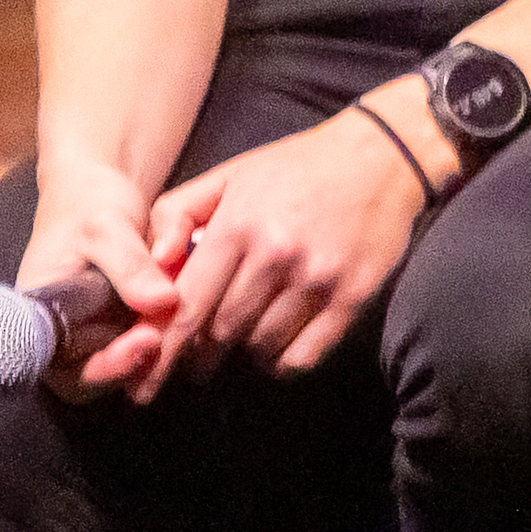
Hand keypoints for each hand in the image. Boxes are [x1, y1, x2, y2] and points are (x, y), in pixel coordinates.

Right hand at [17, 162, 187, 400]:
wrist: (98, 191)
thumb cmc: (89, 204)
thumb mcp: (108, 226)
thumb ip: (130, 265)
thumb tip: (164, 301)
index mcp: (38, 314)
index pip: (61, 367)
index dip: (102, 368)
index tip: (144, 342)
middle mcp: (58, 332)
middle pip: (91, 377)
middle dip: (132, 365)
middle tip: (167, 337)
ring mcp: (89, 331)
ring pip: (119, 366)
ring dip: (151, 355)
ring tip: (181, 325)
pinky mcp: (117, 325)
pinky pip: (138, 345)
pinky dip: (162, 336)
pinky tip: (189, 313)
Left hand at [141, 99, 436, 383]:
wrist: (383, 155)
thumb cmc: (298, 167)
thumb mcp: (229, 175)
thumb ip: (177, 212)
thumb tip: (154, 264)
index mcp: (238, 225)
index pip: (186, 306)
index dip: (164, 348)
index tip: (147, 377)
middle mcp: (275, 254)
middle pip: (221, 332)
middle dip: (203, 352)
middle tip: (201, 356)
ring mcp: (318, 277)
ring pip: (261, 345)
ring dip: (247, 351)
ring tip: (247, 337)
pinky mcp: (354, 294)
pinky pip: (305, 354)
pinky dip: (285, 362)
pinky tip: (280, 347)